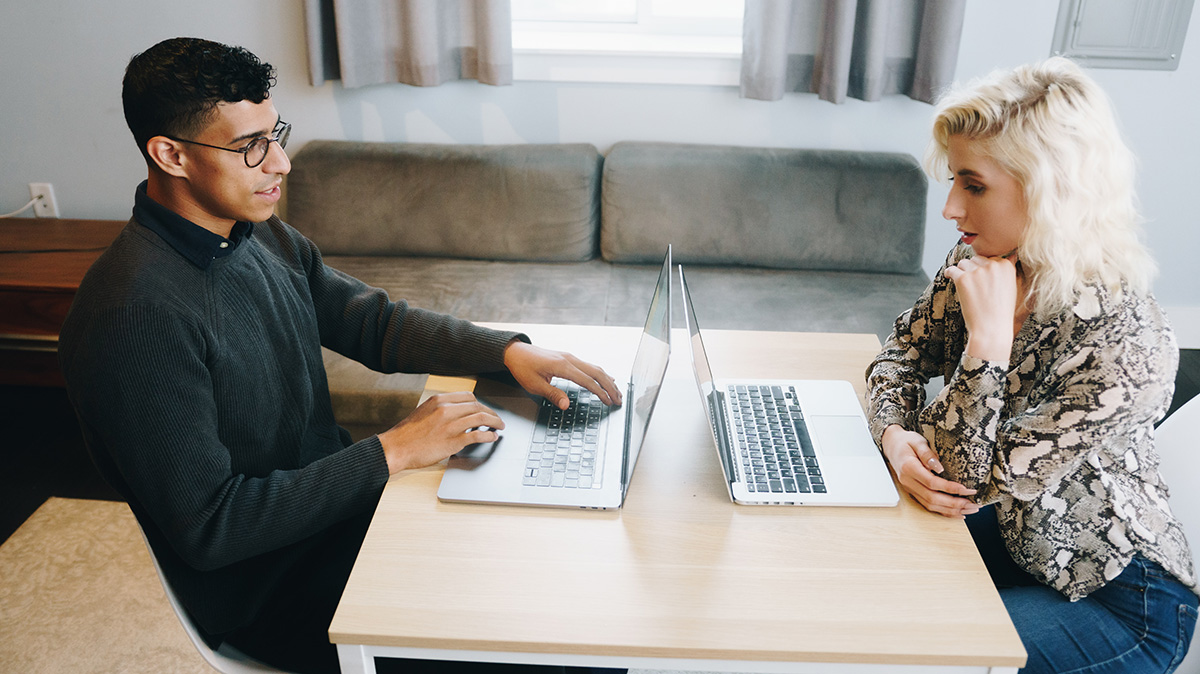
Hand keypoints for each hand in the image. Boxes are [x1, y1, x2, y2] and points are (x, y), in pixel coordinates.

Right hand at [377, 392, 504, 472]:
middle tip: (496, 418)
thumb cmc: (407, 433)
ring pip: (480, 418)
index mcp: (439, 400)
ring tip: (499, 426)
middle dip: (490, 412)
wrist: (396, 448)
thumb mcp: (423, 411)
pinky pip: (477, 435)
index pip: (468, 397)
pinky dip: (488, 435)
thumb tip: (457, 412)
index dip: (480, 403)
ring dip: (494, 422)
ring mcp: (450, 426)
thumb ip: (441, 409)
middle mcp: (446, 410)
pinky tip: (492, 437)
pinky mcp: (453, 442)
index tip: (485, 409)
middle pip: (477, 406)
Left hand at [503, 341, 622, 409]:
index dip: (600, 393)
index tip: (609, 402)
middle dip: (610, 387)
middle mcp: (570, 359)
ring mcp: (570, 357)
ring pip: (595, 368)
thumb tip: (566, 405)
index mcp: (562, 366)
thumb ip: (552, 394)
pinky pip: (589, 365)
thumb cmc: (523, 367)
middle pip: (597, 373)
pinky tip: (605, 378)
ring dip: (607, 380)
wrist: (515, 352)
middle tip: (619, 399)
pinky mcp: (568, 358)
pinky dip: (600, 374)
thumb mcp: (534, 385)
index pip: (588, 381)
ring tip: (616, 392)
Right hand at [881, 425, 977, 518]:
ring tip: (970, 509)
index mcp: (909, 468)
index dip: (950, 488)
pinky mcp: (913, 492)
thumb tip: (939, 467)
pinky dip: (944, 511)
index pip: (931, 482)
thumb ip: (927, 454)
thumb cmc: (906, 442)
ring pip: (931, 505)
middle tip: (973, 503)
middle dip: (954, 503)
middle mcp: (908, 482)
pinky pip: (928, 505)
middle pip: (932, 498)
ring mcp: (910, 489)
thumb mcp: (917, 441)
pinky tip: (957, 512)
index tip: (966, 489)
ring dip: (951, 510)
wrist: (892, 445)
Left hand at [943, 255, 1020, 361]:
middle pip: (976, 259)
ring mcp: (977, 271)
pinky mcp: (963, 278)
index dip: (985, 269)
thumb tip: (1012, 254)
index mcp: (1006, 266)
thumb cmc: (1001, 311)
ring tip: (966, 287)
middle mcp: (993, 265)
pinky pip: (951, 270)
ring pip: (963, 263)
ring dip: (962, 272)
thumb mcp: (1012, 287)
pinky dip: (949, 273)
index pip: (990, 258)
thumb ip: (1008, 270)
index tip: (983, 281)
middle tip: (974, 286)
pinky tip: (949, 277)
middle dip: (973, 269)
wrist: (991, 328)